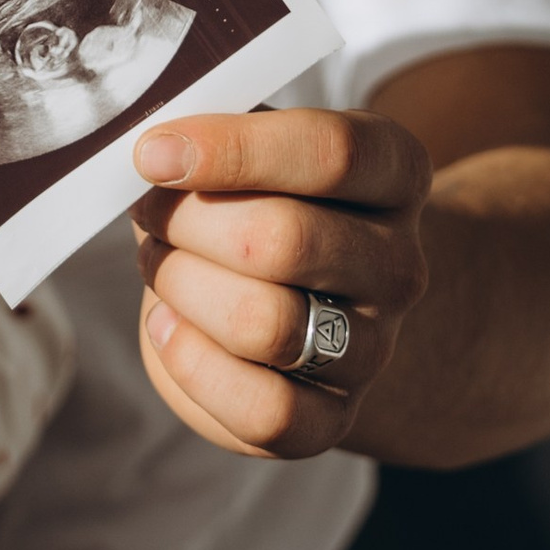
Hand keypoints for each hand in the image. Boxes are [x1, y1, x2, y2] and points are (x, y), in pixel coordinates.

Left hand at [128, 107, 430, 459]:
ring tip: (163, 264)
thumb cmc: (256, 201)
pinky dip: (191, 363)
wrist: (302, 301)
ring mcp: (373, 349)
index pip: (332, 152)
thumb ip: (212, 128)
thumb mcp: (249, 146)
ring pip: (265, 324)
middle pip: (284, 240)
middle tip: (149, 210)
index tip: (152, 152)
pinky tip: (166, 324)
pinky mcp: (332, 420)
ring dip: (182, 286)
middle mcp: (399, 265)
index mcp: (394, 175)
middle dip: (187, 222)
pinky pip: (263, 408)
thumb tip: (154, 146)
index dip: (232, 149)